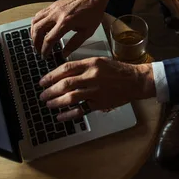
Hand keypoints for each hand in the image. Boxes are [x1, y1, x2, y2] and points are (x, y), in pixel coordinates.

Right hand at [31, 0, 109, 58]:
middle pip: (38, 30)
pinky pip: (38, 15)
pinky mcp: (52, 5)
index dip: (45, 49)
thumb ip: (75, 44)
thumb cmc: (93, 13)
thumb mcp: (87, 32)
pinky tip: (39, 29)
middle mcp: (56, 15)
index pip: (49, 39)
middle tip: (39, 50)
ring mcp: (53, 9)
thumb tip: (64, 53)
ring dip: (33, 33)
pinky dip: (36, 24)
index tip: (45, 56)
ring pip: (35, 22)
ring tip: (37, 41)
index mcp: (66, 22)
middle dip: (36, 43)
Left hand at [38, 57, 155, 120]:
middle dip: (50, 90)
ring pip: (70, 97)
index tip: (43, 81)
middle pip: (65, 84)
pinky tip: (60, 116)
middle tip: (42, 94)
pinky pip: (80, 109)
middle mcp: (92, 76)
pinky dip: (68, 114)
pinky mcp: (99, 103)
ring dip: (56, 102)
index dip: (51, 75)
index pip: (65, 68)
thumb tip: (64, 73)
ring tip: (49, 104)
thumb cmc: (118, 70)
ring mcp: (95, 91)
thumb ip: (83, 66)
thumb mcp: (100, 61)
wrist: (135, 81)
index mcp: (91, 64)